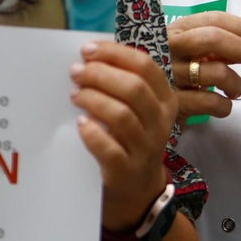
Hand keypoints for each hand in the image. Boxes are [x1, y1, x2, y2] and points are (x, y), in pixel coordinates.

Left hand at [71, 41, 177, 232]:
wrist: (136, 190)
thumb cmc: (130, 140)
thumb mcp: (139, 110)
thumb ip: (123, 83)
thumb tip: (90, 56)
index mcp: (165, 100)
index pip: (146, 66)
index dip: (115, 53)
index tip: (88, 50)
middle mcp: (161, 122)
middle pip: (134, 88)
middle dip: (101, 74)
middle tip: (76, 72)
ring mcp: (145, 148)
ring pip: (122, 116)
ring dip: (93, 99)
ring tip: (74, 95)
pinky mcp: (126, 171)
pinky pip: (110, 149)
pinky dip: (92, 134)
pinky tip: (80, 124)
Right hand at [166, 11, 240, 121]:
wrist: (144, 106)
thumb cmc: (177, 73)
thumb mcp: (191, 52)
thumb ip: (219, 45)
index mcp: (175, 30)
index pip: (213, 19)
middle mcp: (168, 48)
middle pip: (212, 38)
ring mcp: (169, 76)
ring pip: (217, 72)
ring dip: (236, 83)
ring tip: (235, 90)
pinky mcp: (172, 104)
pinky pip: (211, 102)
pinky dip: (225, 105)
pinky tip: (223, 104)